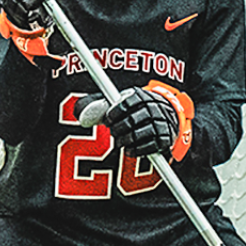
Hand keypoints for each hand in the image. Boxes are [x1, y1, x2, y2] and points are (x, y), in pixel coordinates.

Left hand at [75, 82, 194, 160]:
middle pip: (133, 120)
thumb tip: (80, 114)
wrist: (165, 114)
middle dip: (119, 129)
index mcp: (140, 95)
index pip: (127, 103)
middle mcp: (153, 108)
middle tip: (113, 132)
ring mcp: (160, 123)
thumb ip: (97, 105)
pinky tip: (128, 149)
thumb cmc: (134, 109)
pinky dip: (136, 150)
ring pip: (140, 134)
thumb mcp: (118, 101)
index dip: (114, 113)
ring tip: (120, 141)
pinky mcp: (165, 139)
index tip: (107, 120)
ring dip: (126, 140)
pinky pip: (149, 147)